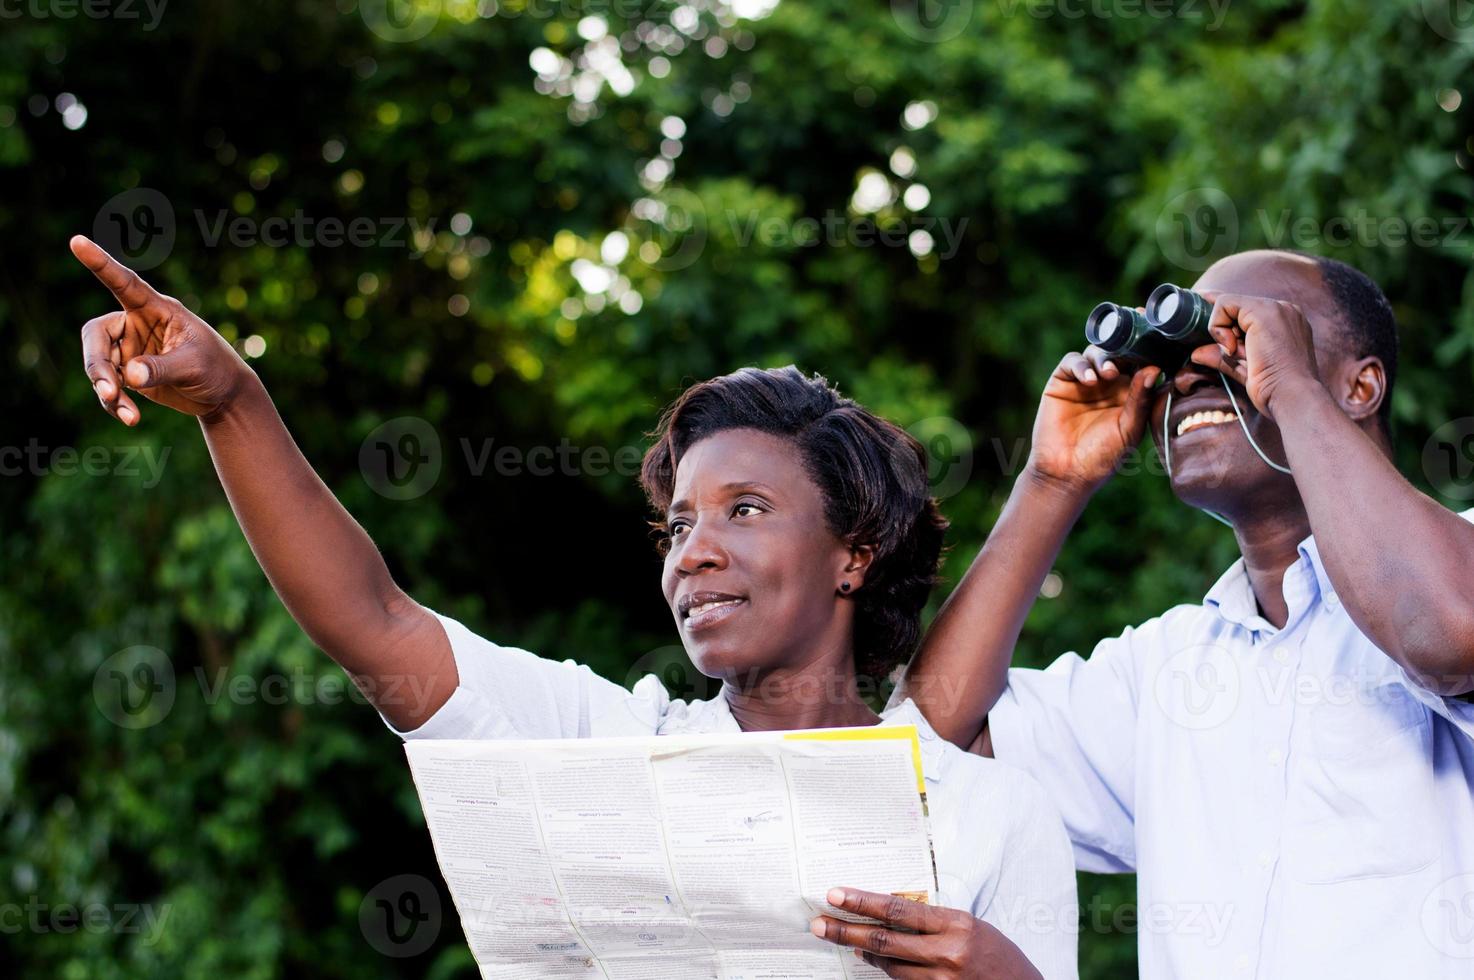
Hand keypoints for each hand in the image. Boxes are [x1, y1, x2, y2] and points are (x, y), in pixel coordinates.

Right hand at [71, 235, 253, 425]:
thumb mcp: (194, 366)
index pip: (125, 283)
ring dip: (107, 391)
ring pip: (99, 365)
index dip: (101, 263)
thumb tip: (130, 376)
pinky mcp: (129, 373)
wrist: (223, 395)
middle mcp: (137, 325)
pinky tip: (130, 418)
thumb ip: (162, 367)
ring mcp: (129, 349)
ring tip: (129, 415)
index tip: (77, 241)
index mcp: (157, 310)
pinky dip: (114, 403)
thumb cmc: (216, 369)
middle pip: (97, 336)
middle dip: (97, 365)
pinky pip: (108, 387)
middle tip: (109, 391)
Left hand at [810, 888, 1042, 978]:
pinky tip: (872, 958)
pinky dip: (885, 969)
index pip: (898, 910)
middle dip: (845, 931)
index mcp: (956, 925)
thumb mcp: (969, 926)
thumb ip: (931, 921)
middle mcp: (947, 953)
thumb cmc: (996, 954)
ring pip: (889, 965)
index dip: (863, 902)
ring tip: (844, 939)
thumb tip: (887, 915)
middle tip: (818, 924)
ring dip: (864, 951)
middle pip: (884, 940)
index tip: (836, 895)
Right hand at [1026, 345, 1160, 493]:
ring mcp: (1084, 381)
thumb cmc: (1102, 457)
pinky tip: (1090, 380)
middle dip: (1125, 351)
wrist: (1066, 473)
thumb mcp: (1129, 429)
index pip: (1140, 364)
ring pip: (1096, 352)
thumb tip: (1153, 369)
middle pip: (1119, 353)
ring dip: (1104, 358)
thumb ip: (1140, 400)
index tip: (1157, 348)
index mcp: (1130, 394)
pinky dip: (1081, 366)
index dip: (1147, 354)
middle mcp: (1108, 384)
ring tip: (1109, 374)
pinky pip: (1072, 362)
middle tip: (1130, 359)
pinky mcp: (1061, 382)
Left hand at [1188, 291, 1321, 419]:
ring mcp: (1275, 307)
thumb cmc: (1275, 388)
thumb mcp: (1245, 369)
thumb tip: (1196, 353)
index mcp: (1286, 322)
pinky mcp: (1262, 311)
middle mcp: (1284, 310)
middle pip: (1236, 307)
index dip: (1224, 317)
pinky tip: (1232, 347)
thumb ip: (1223, 356)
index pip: (1247, 311)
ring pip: (1228, 303)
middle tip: (1234, 354)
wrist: (1292, 396)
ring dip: (1222, 332)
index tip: (1208, 326)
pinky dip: (1217, 326)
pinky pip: (1224, 304)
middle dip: (1224, 331)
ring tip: (1239, 354)